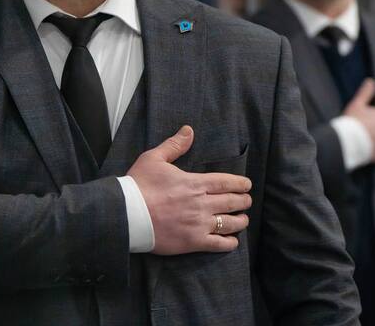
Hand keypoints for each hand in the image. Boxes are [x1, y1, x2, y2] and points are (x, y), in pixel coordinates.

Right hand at [127, 125, 252, 255]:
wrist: (127, 213)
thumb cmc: (139, 185)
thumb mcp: (154, 158)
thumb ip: (174, 145)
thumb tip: (188, 130)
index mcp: (195, 183)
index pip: (226, 182)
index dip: (240, 184)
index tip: (247, 185)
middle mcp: (201, 203)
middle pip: (232, 202)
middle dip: (243, 201)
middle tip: (247, 201)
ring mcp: (199, 224)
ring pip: (229, 223)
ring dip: (240, 221)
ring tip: (243, 219)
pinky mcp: (193, 242)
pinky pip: (218, 244)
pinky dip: (229, 243)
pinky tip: (232, 241)